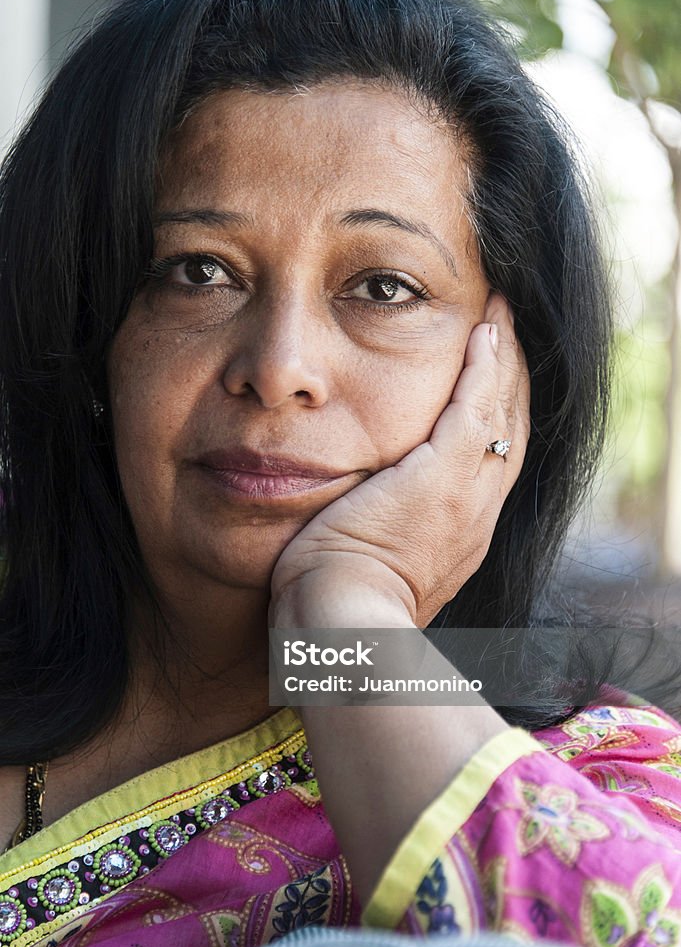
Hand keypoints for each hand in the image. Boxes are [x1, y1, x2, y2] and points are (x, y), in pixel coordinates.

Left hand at [270, 306, 529, 629]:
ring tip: (502, 314)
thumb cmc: (338, 610)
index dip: (495, 414)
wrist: (344, 631)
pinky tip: (486, 330)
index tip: (492, 378)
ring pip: (502, 414)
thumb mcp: (372, 570)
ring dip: (506, 359)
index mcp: (459, 536)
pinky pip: (476, 408)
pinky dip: (486, 366)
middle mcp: (477, 516)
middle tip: (507, 331)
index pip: (490, 462)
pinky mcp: (445, 479)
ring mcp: (467, 497)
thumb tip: (359, 518)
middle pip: (509, 432)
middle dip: (511, 378)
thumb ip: (379, 536)